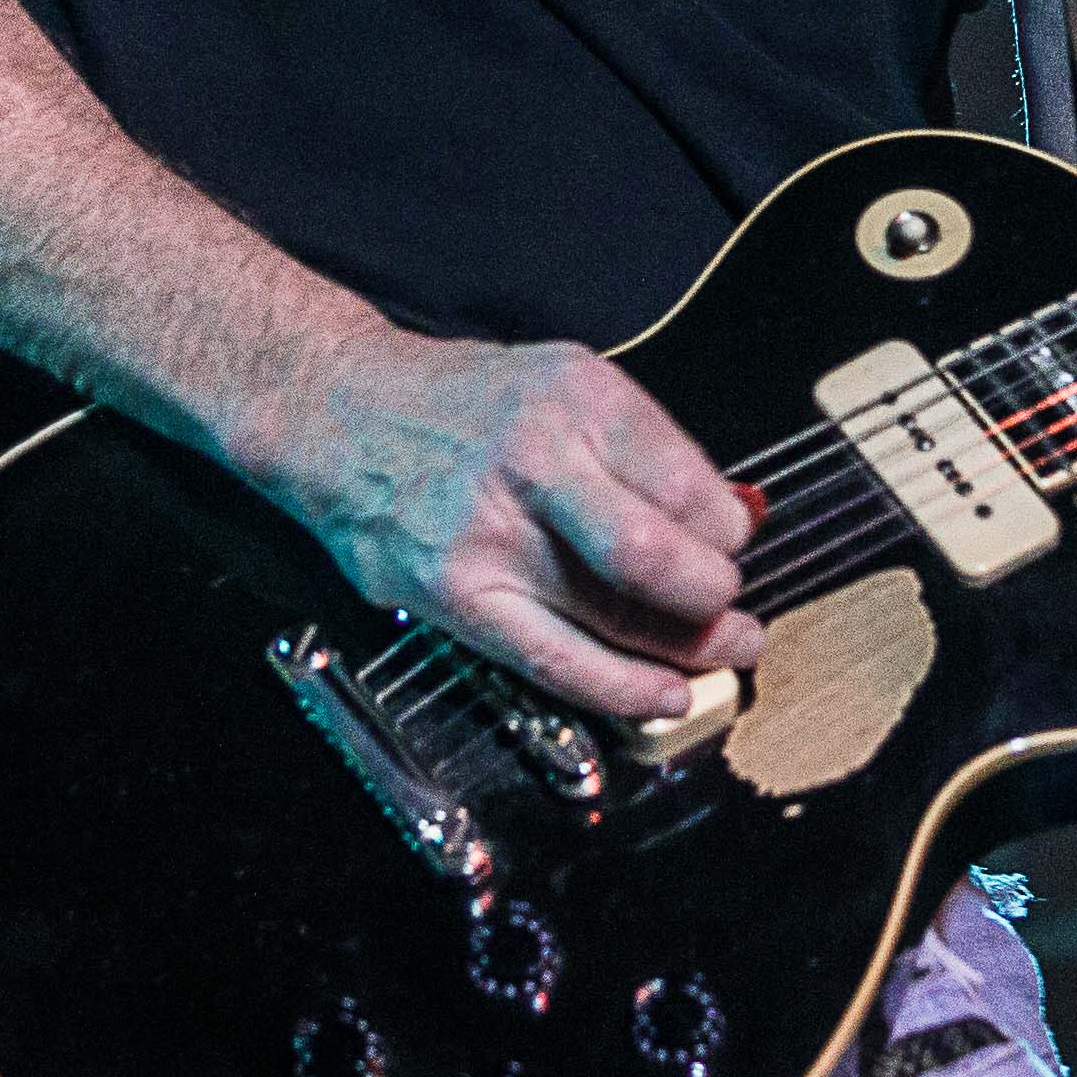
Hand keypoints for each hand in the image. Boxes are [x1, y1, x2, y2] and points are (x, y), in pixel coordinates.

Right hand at [240, 331, 763, 722]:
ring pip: (614, 618)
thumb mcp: (566, 382)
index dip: (728, 530)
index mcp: (575, 398)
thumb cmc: (464, 404)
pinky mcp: (457, 597)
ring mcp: (489, 536)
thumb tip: (730, 517)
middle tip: (733, 604)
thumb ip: (645, 449)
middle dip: (713, 595)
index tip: (732, 542)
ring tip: (725, 652)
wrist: (342, 416)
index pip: (686, 483)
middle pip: (653, 556)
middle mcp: (533, 463)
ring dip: (688, 648)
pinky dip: (623, 688)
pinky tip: (665, 694)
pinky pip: (557, 662)